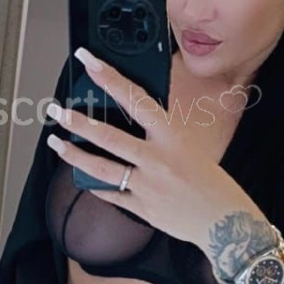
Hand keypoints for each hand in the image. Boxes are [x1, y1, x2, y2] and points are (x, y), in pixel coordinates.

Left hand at [44, 47, 234, 248]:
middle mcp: (157, 159)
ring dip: (74, 155)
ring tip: (57, 143)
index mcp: (172, 136)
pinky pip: (110, 194)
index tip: (90, 62)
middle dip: (77, 122)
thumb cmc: (211, 182)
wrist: (226, 222)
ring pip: (101, 167)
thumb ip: (161, 135)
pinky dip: (94, 185)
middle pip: (108, 136)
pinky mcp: (142, 208)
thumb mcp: (189, 147)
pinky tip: (82, 177)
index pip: (136, 99)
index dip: (110, 78)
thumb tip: (132, 119)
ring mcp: (148, 185)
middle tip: (57, 111)